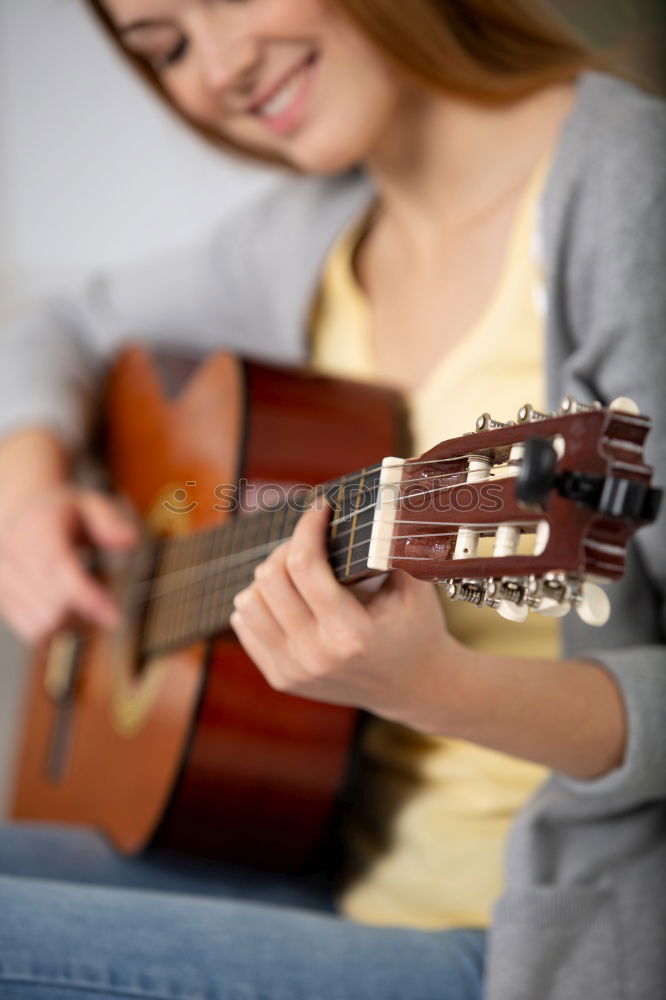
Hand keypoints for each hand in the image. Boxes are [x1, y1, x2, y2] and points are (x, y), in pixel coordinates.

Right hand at [0, 484, 136, 644]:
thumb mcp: (90, 504)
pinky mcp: (0, 595)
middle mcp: (13, 553)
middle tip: (99, 599)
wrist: (17, 507)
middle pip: (48, 603)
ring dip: (64, 621)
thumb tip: (129, 539)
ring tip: (75, 597)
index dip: (85, 595)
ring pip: (36, 622)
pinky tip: (58, 606)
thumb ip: (109, 522)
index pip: (57, 566)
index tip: (113, 617)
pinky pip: (26, 628)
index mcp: (38, 527)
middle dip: (79, 609)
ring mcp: (2, 576)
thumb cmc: (58, 511)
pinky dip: (49, 625)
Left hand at [230, 504, 467, 729]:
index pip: (305, 565)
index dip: (308, 526)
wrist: (413, 688)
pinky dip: (260, 602)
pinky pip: (244, 625)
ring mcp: (293, 671)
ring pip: (248, 601)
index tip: (321, 507)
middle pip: (270, 579)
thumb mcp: (417, 589)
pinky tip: (288, 597)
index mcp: (351, 634)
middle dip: (288, 547)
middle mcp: (316, 656)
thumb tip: (384, 497)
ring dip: (270, 576)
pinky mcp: (280, 678)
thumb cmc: (416, 628)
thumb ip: (397, 545)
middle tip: (312, 540)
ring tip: (298, 570)